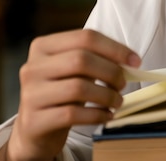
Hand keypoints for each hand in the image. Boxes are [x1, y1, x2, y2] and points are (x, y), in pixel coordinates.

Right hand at [3, 29, 140, 160]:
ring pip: (78, 88)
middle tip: (123, 83)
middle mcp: (32, 67)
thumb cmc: (62, 93)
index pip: (85, 37)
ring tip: (117, 101)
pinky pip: (73, 114)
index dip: (115, 48)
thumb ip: (97, 60)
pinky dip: (97, 115)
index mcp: (43, 46)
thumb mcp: (73, 71)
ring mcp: (30, 94)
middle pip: (81, 60)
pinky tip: (106, 115)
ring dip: (107, 96)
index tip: (135, 62)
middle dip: (111, 72)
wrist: (35, 128)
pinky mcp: (34, 121)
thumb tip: (131, 61)